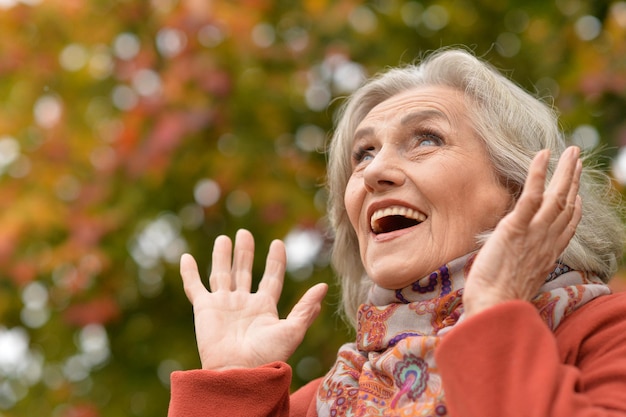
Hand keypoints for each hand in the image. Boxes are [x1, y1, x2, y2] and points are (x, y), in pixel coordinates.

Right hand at [180, 229, 327, 369]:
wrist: (240, 371)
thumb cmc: (268, 355)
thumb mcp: (292, 330)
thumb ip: (305, 308)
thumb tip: (323, 286)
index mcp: (265, 307)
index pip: (272, 278)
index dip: (276, 261)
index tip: (278, 243)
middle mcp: (244, 303)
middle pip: (244, 271)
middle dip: (245, 253)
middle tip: (244, 233)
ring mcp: (223, 304)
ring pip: (222, 274)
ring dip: (222, 256)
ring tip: (224, 238)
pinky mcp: (204, 308)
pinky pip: (194, 286)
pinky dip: (189, 273)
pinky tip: (186, 258)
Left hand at [463, 146, 582, 316]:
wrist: (492, 306)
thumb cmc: (497, 299)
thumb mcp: (516, 278)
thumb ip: (520, 264)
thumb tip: (512, 258)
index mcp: (547, 254)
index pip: (567, 226)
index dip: (575, 208)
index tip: (578, 194)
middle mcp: (546, 241)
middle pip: (567, 205)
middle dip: (574, 180)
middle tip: (578, 160)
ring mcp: (533, 233)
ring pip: (557, 196)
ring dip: (565, 170)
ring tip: (571, 151)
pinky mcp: (516, 228)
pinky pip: (532, 196)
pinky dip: (538, 173)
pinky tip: (543, 155)